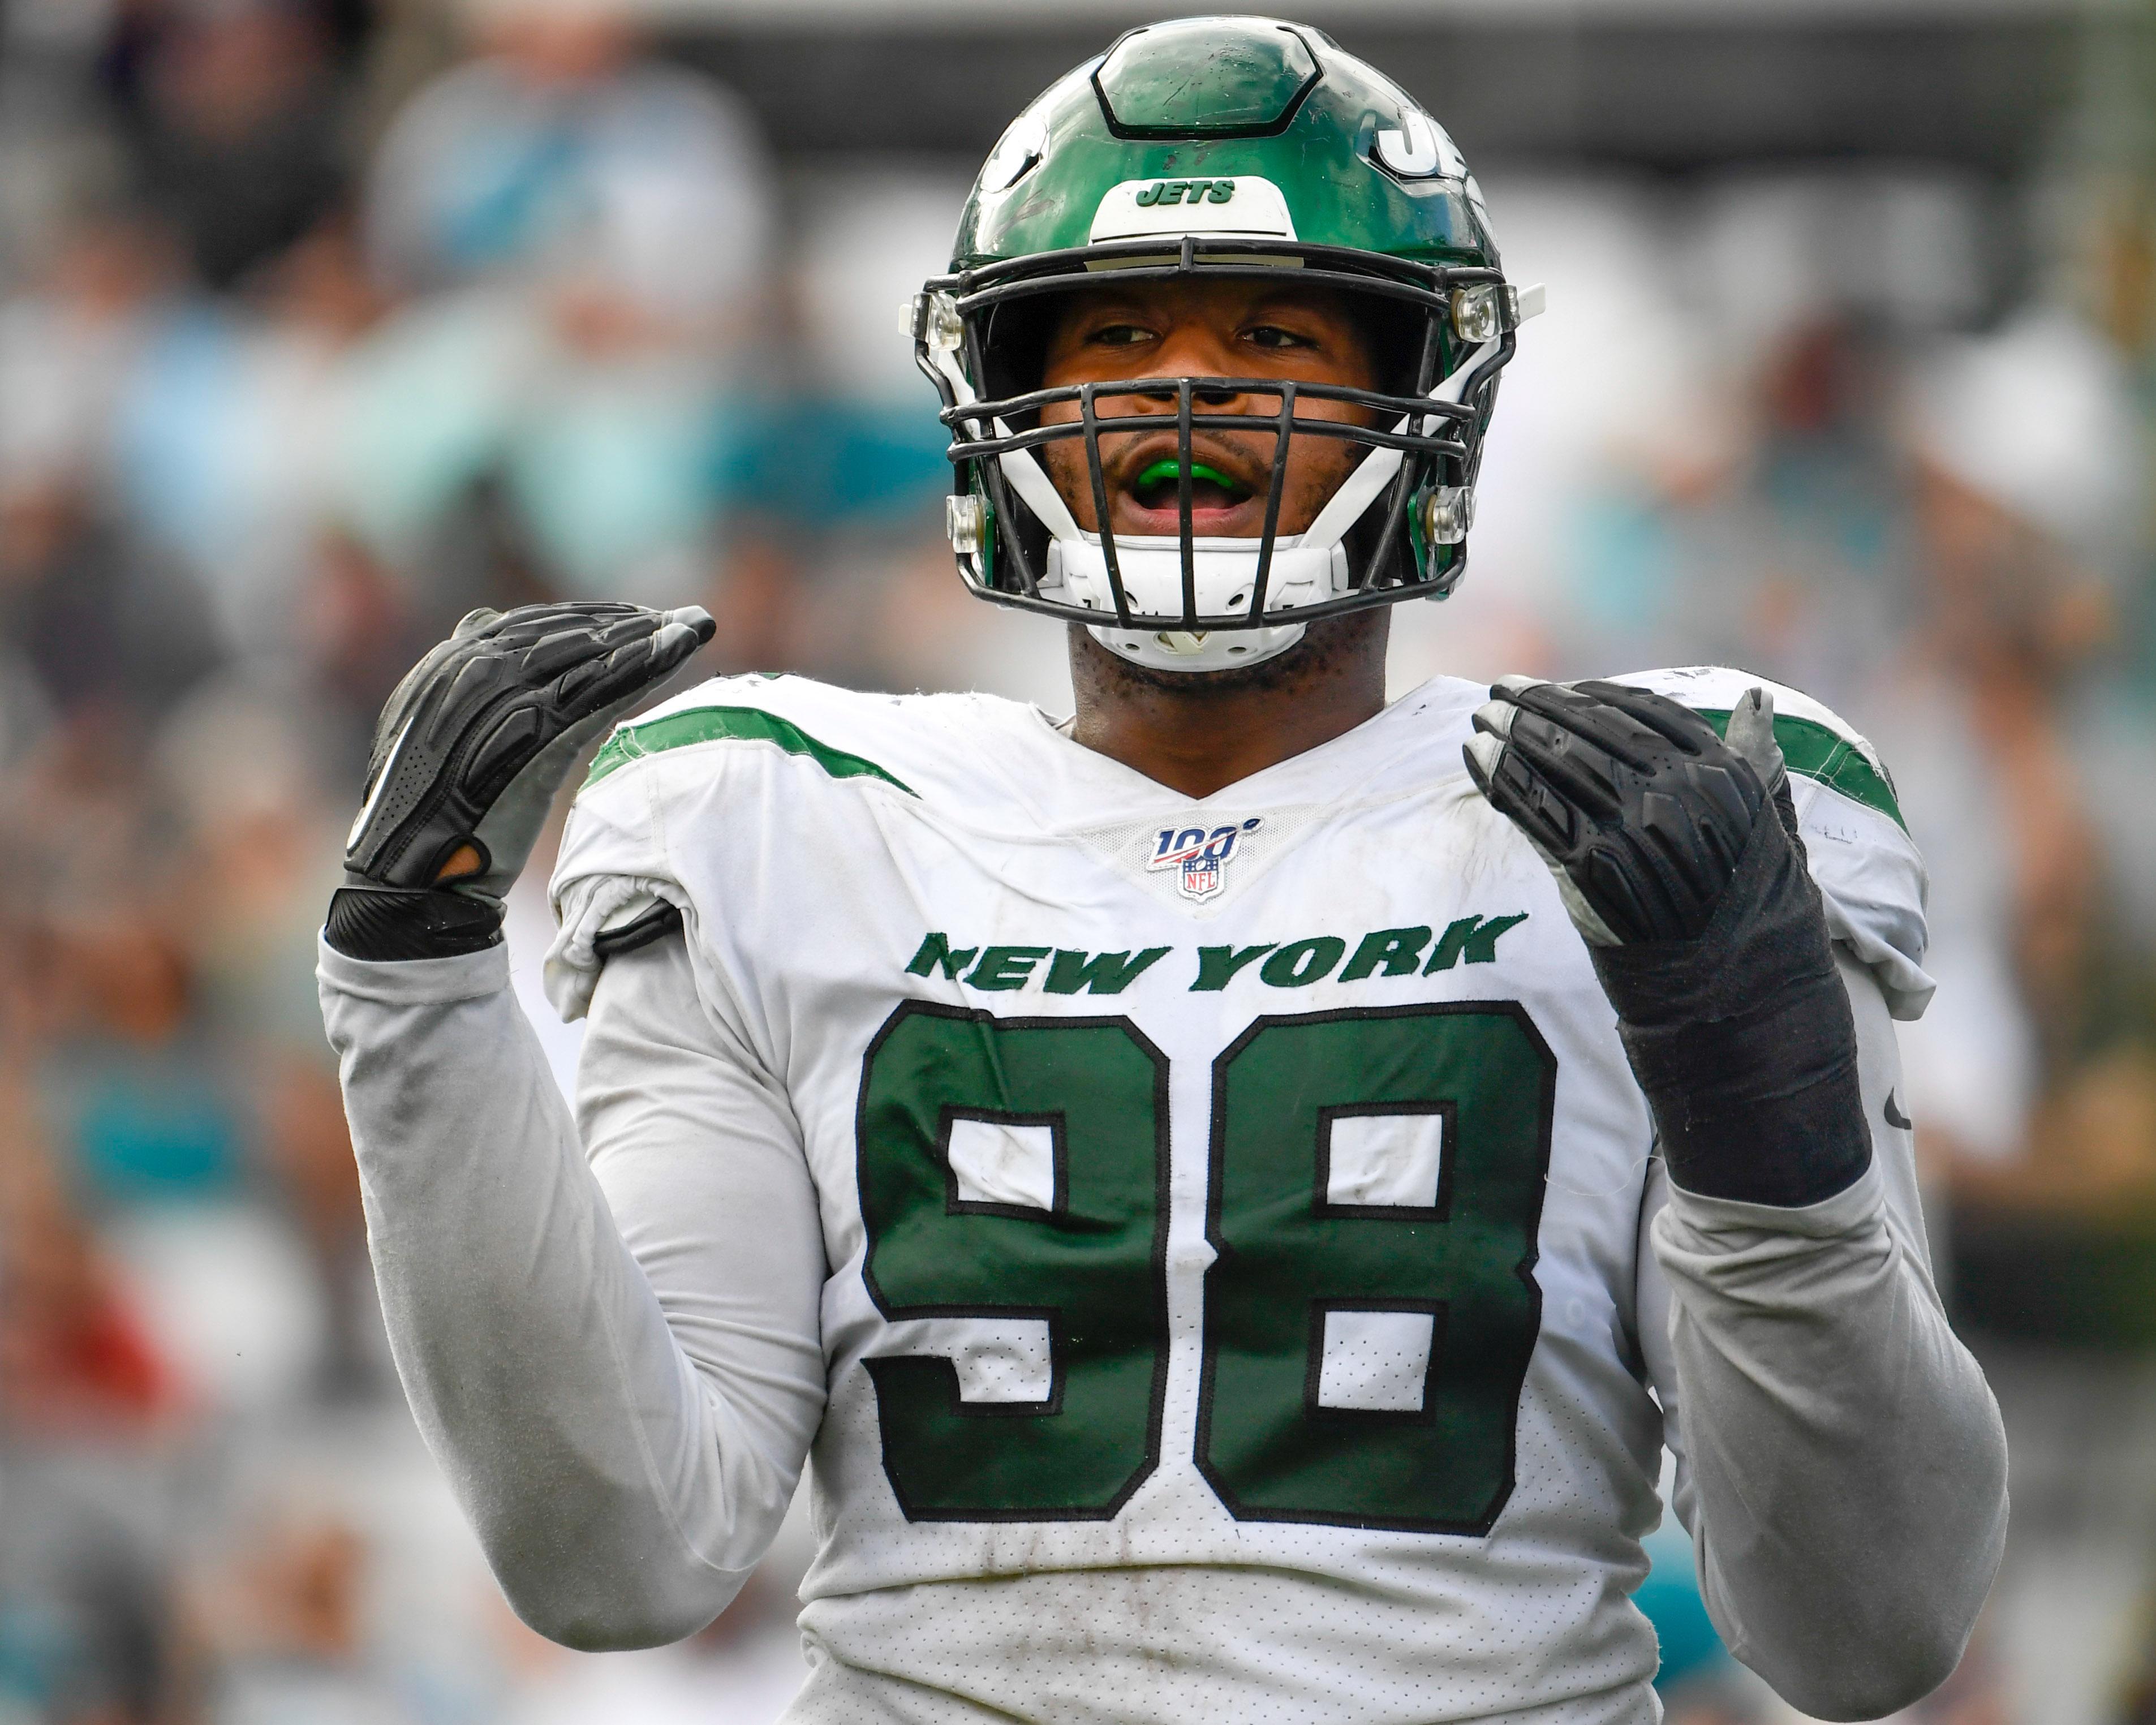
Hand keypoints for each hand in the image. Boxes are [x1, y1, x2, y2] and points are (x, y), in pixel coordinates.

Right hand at [327, 602, 713, 961]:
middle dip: (630, 623)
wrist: (412, 874)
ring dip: (648, 639)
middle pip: (569, 633)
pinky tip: (679, 653)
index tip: (640, 618)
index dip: (591, 619)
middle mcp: (474, 669)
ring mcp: (503, 698)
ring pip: (590, 657)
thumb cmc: (431, 815)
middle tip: (684, 618)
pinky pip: (599, 692)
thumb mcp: (434, 731)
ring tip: (694, 628)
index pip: (533, 625)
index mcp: (449, 665)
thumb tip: (480, 620)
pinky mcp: (534, 735)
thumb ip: (460, 679)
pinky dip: (643, 668)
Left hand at [1462, 677, 1867, 1207]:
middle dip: (1539, 710)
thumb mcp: (1776, 837)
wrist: (1745, 1010)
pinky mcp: (1594, 874)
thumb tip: (1757, 701)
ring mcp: (1636, 833)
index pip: (1647, 716)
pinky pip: (1536, 815)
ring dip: (1510, 740)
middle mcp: (1682, 797)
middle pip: (1593, 734)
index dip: (1594, 697)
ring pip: (1558, 768)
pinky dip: (1500, 783)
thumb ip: (1760, 768)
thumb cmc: (1762, 927)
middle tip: (1498, 694)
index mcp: (1727, 780)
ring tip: (1478, 721)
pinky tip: (1475, 763)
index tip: (1557, 689)